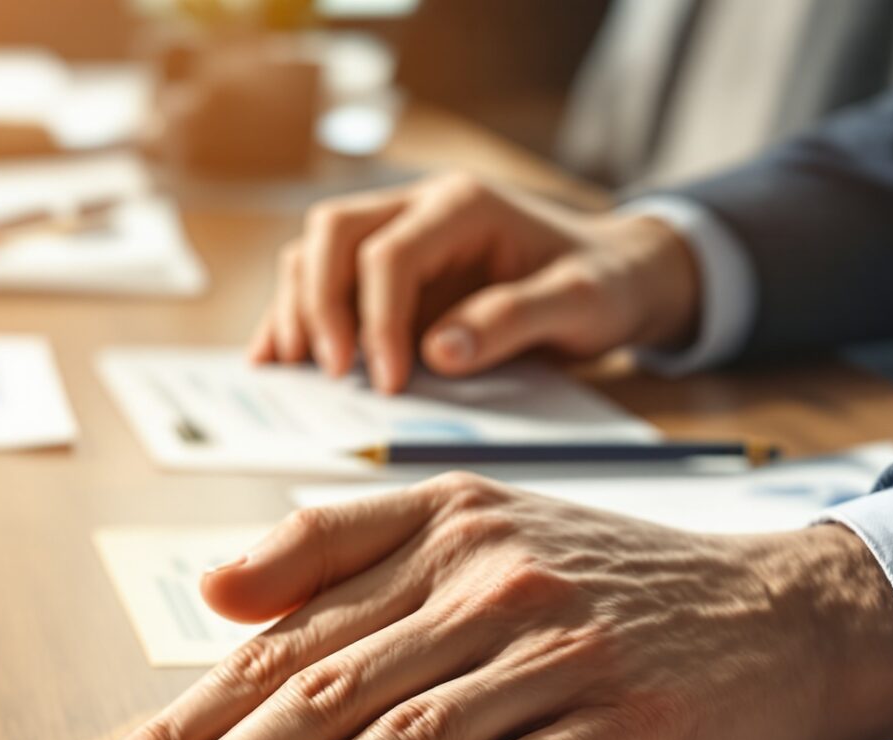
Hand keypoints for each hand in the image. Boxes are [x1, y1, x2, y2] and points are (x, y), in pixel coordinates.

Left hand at [74, 475, 892, 739]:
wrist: (795, 612)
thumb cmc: (609, 586)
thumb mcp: (479, 530)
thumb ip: (343, 549)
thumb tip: (212, 593)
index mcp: (436, 535)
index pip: (284, 635)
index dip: (188, 708)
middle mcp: (486, 585)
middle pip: (322, 683)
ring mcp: (557, 655)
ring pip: (404, 731)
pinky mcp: (624, 723)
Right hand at [250, 174, 705, 393]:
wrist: (616, 276)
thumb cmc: (602, 285)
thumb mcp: (582, 304)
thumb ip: (514, 320)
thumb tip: (439, 350)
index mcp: (465, 205)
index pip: (390, 253)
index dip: (377, 319)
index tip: (389, 382)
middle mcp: (420, 208)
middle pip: (332, 233)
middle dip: (318, 304)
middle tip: (331, 372)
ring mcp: (395, 235)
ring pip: (312, 252)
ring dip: (296, 309)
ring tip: (294, 371)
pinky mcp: (382, 272)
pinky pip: (318, 280)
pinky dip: (293, 317)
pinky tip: (276, 358)